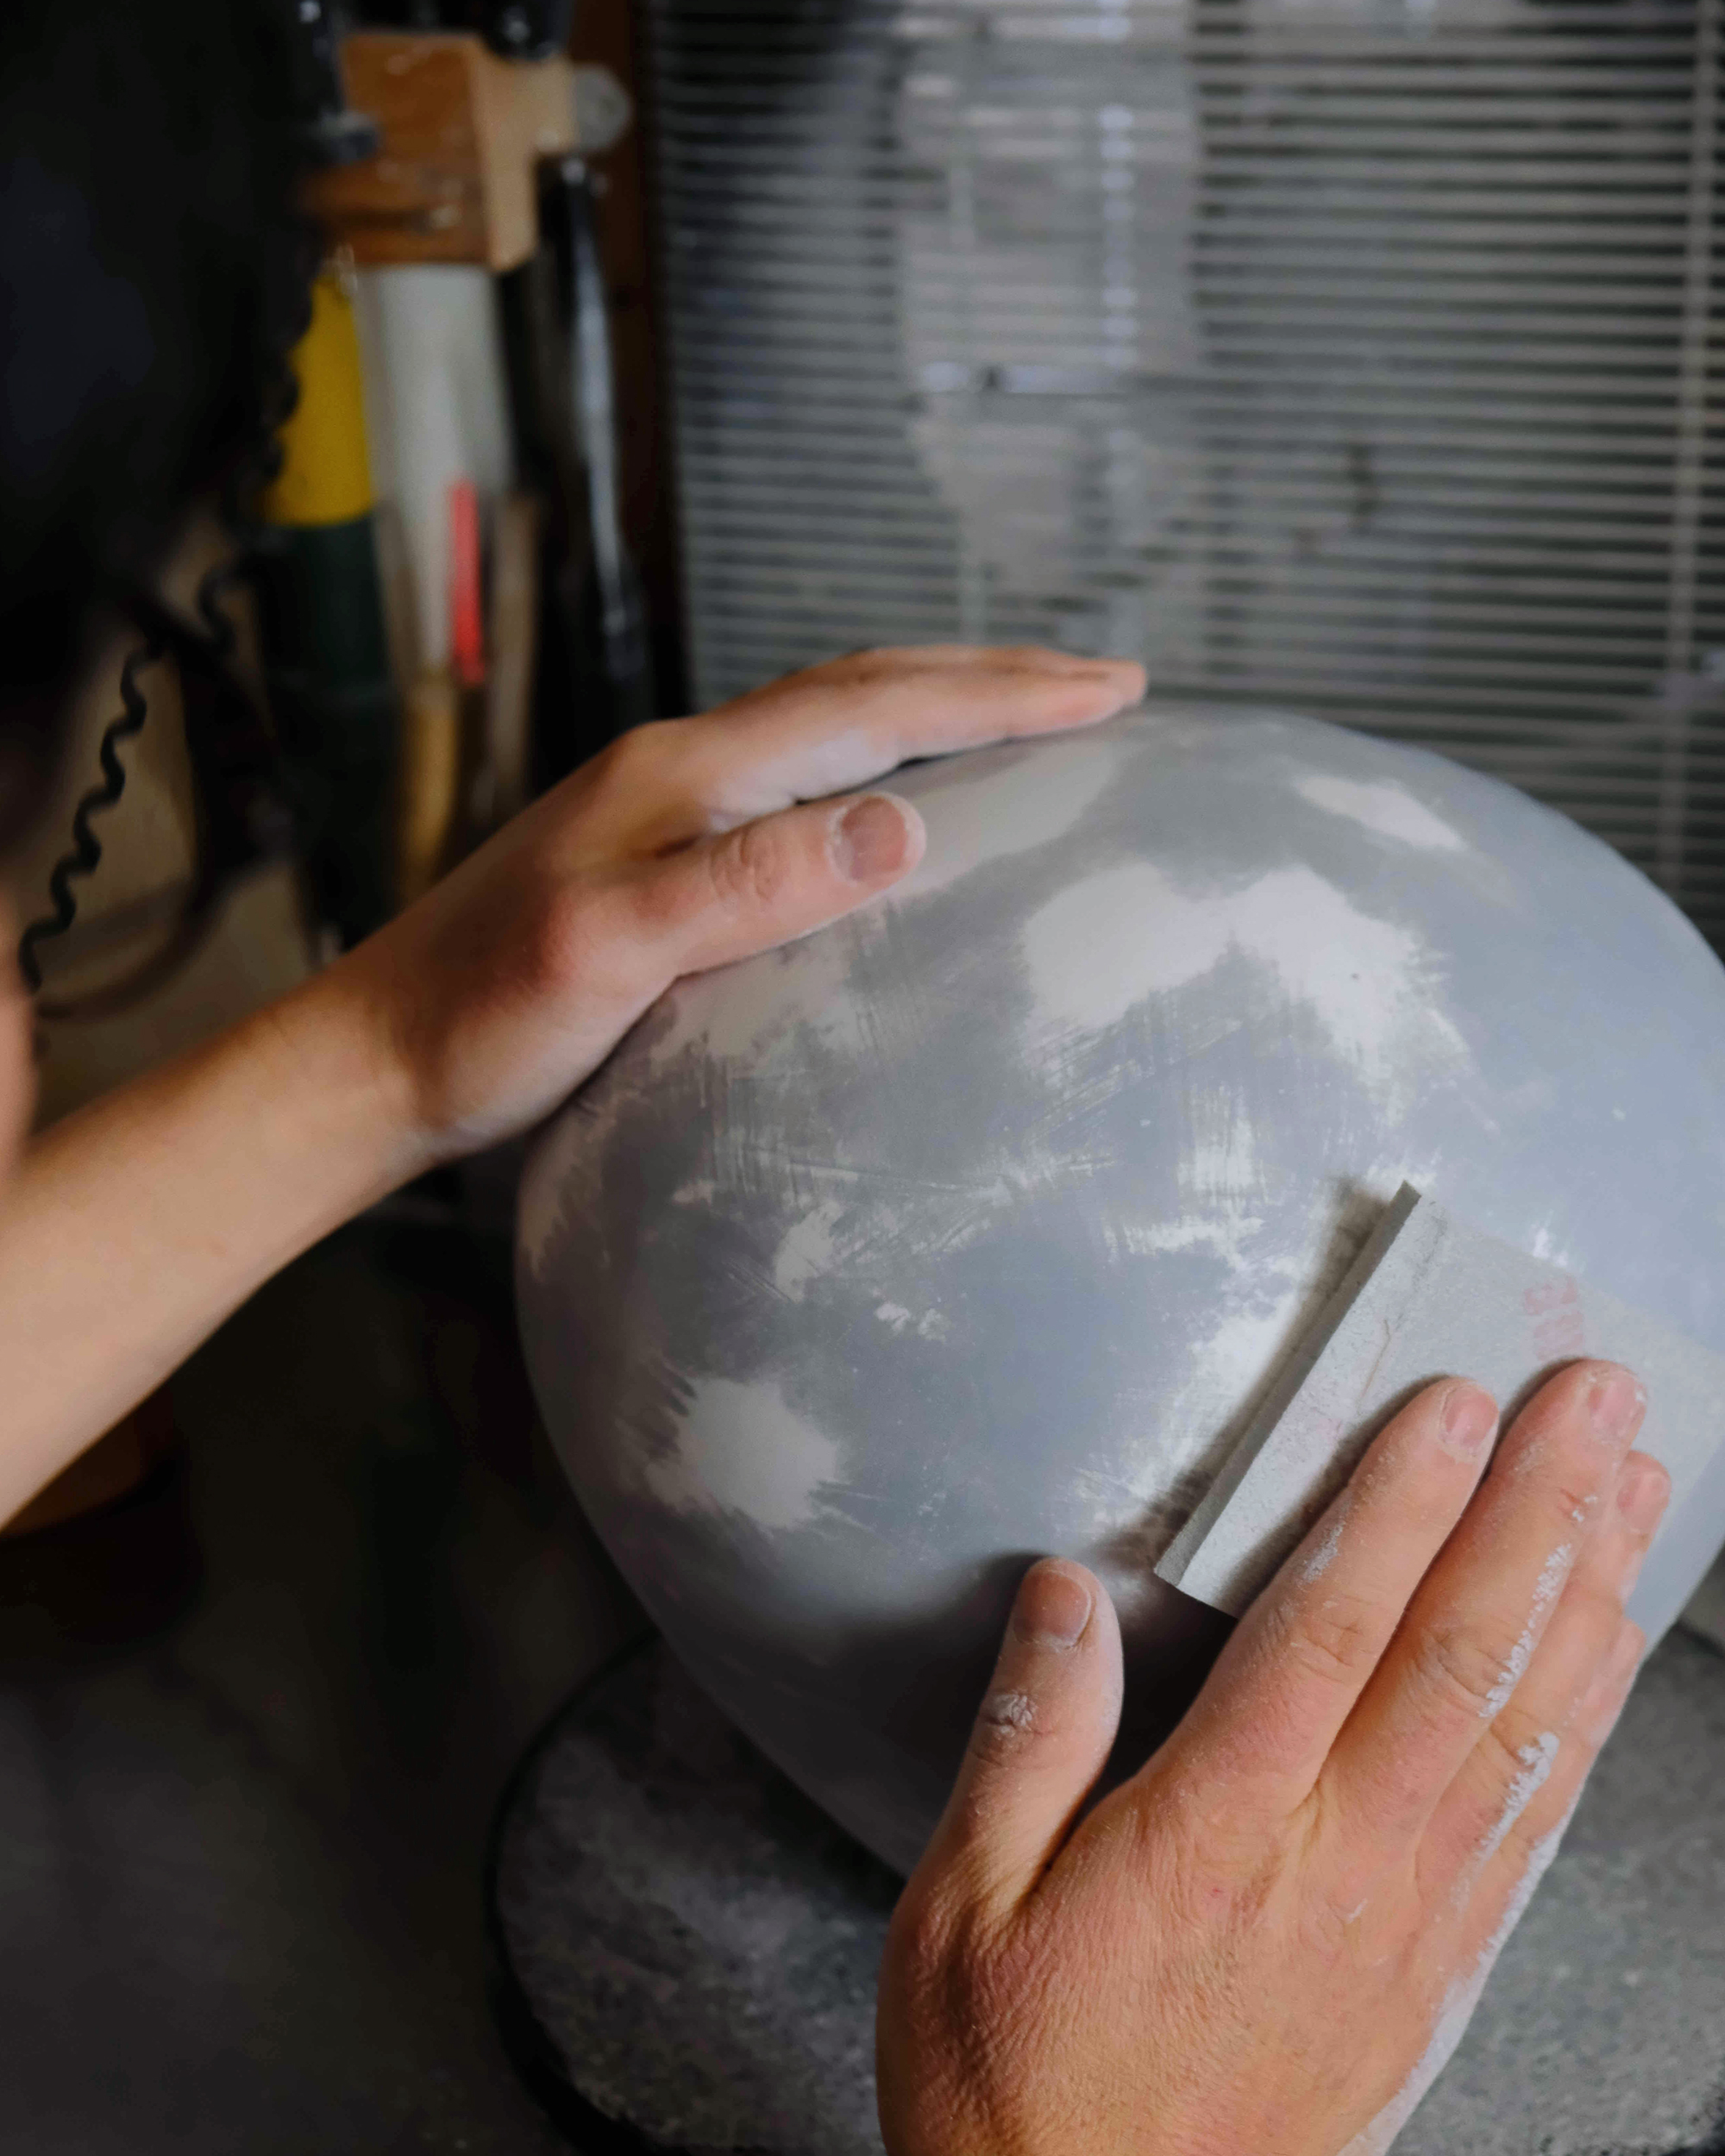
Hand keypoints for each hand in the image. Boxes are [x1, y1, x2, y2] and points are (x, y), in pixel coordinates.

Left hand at [339, 645, 1144, 1160]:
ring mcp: (666, 809)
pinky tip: (895, 808)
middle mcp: (682, 769)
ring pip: (830, 726)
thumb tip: (903, 819)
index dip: (1003, 692)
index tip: (1115, 688)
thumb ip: (744, 885)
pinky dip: (877, 766)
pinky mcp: (656, 859)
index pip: (875, 706)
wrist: (373, 1060)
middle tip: (1104, 684)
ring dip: (937, 708)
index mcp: (687, 772)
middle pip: (862, 688)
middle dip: (991, 677)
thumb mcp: (607, 953)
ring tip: (1025, 718)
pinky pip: (798, 783)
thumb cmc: (481, 1018)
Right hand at [878, 1361, 1668, 2155]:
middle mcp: (1337, 1865)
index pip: (1331, 1631)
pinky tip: (1607, 1654)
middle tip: (1595, 1404)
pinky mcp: (1434, 1976)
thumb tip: (1063, 1594)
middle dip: (1539, 1512)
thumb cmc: (1018, 2088)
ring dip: (1587, 1594)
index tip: (1452, 1406)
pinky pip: (1532, 1827)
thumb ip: (1025, 1741)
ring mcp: (1405, 1924)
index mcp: (1218, 1833)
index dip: (1399, 1506)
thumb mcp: (961, 1910)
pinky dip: (1583, 1724)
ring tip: (1636, 1489)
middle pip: (1463, 1659)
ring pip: (1523, 1731)